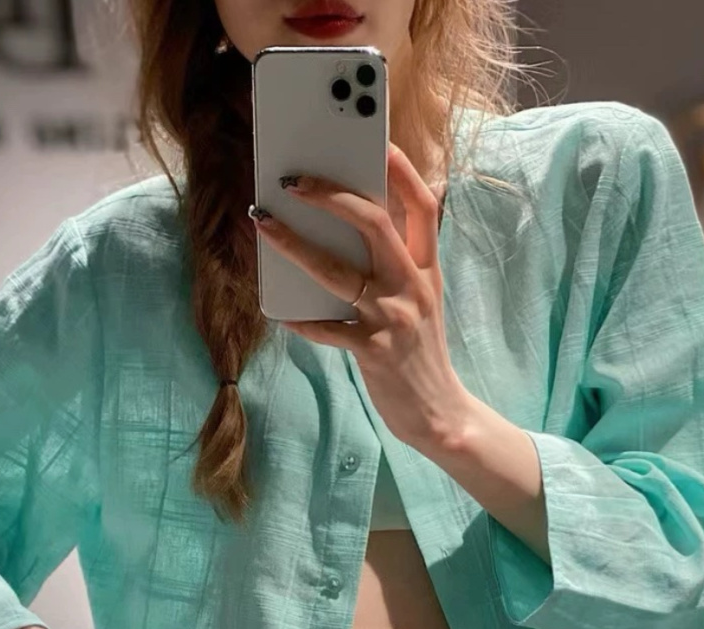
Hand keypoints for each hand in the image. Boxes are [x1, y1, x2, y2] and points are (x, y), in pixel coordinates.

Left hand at [250, 143, 470, 449]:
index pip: (423, 205)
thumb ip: (399, 263)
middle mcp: (412, 286)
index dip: (400, 169)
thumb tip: (356, 222)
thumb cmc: (420, 352)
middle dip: (331, 194)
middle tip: (293, 179)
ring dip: (295, 244)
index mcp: (426, 268)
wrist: (440, 414)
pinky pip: (326, 328)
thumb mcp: (422, 300)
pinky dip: (301, 319)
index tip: (376, 139)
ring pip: (338, 270)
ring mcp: (392, 318)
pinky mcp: (373, 352)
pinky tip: (281, 312)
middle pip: (374, 222)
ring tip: (263, 223)